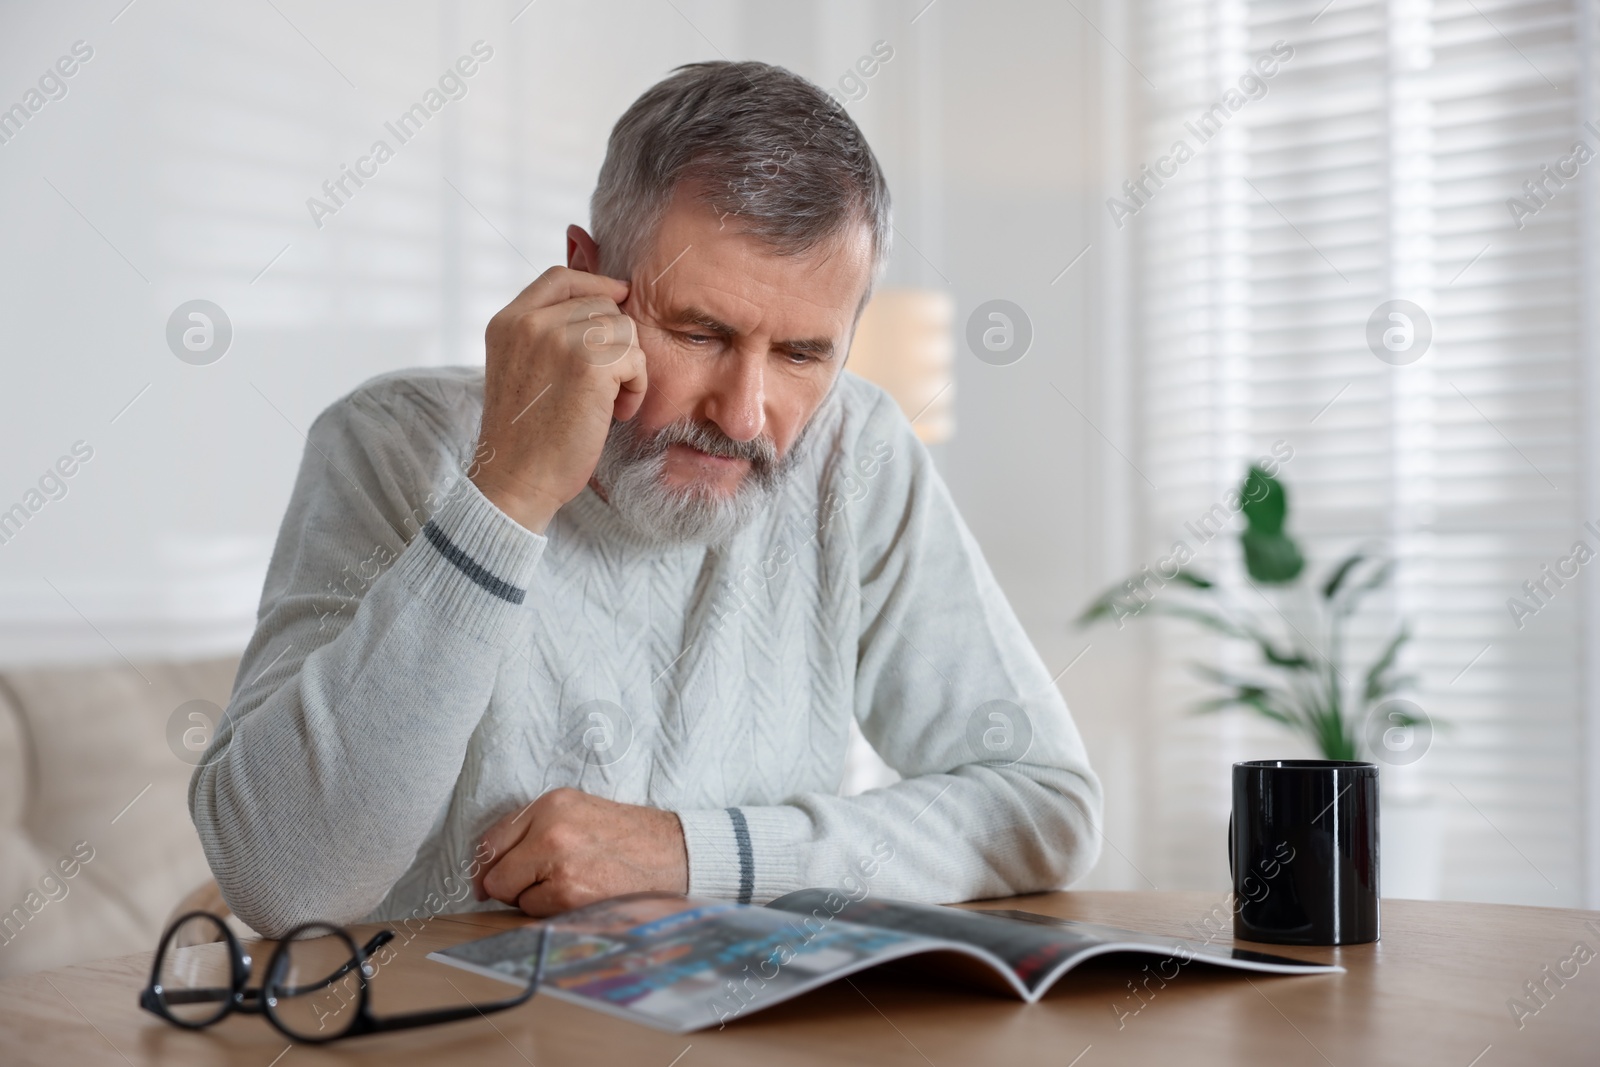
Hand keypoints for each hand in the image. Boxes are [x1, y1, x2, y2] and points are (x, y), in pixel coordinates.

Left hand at [472, 788, 688, 915]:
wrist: (673, 854)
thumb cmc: (627, 836)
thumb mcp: (578, 811)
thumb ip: (534, 829)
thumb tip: (488, 870)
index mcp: (552, 804)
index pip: (491, 839)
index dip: (484, 865)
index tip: (486, 879)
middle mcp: (551, 830)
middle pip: (495, 873)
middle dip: (510, 885)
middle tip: (541, 882)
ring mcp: (559, 863)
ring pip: (512, 896)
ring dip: (533, 898)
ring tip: (571, 883)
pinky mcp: (569, 895)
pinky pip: (534, 913)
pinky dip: (551, 911)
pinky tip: (580, 896)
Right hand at [473, 267, 647, 532]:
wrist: (516, 480)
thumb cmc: (526, 435)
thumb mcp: (522, 368)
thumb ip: (547, 334)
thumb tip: (605, 300)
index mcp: (507, 321)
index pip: (560, 278)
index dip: (596, 283)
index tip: (619, 300)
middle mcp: (529, 322)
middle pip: (602, 303)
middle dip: (615, 342)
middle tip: (603, 386)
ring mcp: (558, 339)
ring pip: (623, 329)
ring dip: (628, 366)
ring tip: (607, 402)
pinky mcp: (589, 363)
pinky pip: (636, 357)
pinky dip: (636, 387)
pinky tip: (614, 413)